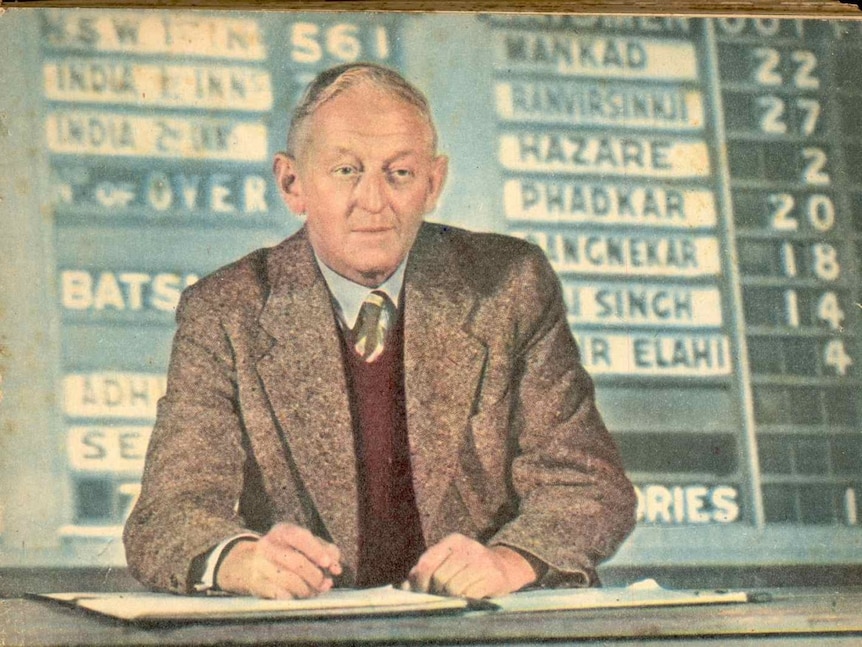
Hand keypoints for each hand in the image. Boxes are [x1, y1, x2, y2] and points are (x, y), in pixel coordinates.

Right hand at [216, 523, 341, 598]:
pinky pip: (280, 595)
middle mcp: (268, 546)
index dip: (316, 550)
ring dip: (307, 590)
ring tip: (313, 591)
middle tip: (325, 584)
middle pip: (297, 563)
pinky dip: (293, 597)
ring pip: (290, 582)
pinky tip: (297, 595)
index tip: (327, 563)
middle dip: (316, 576)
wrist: (249, 562)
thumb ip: (325, 550)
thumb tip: (336, 568)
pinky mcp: (256, 584)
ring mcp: (260, 565)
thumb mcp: (304, 543)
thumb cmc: (286, 551)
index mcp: (282, 531)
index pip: (300, 537)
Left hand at [406, 533, 538, 597]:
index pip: (426, 563)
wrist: (507, 566)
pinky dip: (464, 600)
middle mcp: (467, 546)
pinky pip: (469, 594)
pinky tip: (467, 598)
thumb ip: (426, 571)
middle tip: (441, 597)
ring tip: (455, 598)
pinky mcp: (493, 576)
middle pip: (439, 578)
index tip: (421, 593)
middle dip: (436, 592)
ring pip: (453, 588)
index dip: (419, 583)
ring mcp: (481, 560)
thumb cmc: (469, 568)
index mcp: (453, 540)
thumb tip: (404, 587)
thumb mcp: (449, 561)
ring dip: (451, 598)